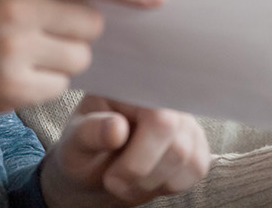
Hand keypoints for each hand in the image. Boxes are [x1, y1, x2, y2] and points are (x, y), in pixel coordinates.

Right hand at [0, 0, 165, 162]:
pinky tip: (19, 74)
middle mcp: (14, 12)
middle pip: (90, 23)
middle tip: (54, 29)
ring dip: (67, 58)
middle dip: (84, 29)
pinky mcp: (12, 89)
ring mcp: (12, 53)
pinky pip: (60, 86)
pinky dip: (49, 83)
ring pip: (80, 58)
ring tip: (30, 52)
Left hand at [40, 95, 210, 206]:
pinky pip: (197, 168)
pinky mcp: (196, 142)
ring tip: (128, 180)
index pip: (159, 117)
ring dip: (153, 182)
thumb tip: (117, 128)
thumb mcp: (74, 143)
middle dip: (142, 174)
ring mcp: (184, 119)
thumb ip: (91, 133)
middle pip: (177, 144)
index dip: (140, 154)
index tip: (112, 176)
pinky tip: (149, 178)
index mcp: (133, 87)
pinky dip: (170, 184)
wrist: (93, 174)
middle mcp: (165, 96)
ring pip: (189, 160)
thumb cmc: (82, 151)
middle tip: (114, 181)